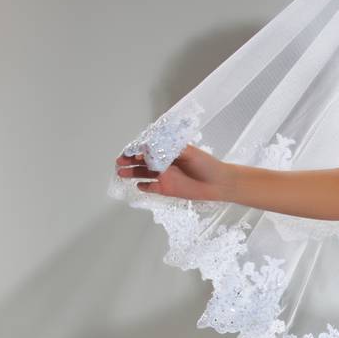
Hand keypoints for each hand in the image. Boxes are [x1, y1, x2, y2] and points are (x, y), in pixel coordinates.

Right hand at [114, 143, 229, 201]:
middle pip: (142, 160)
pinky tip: (138, 185)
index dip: (137, 149)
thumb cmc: (206, 164)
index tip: (131, 151)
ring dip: (132, 172)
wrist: (218, 183)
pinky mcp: (167, 189)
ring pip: (143, 173)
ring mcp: (164, 176)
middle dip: (130, 160)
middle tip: (120, 161)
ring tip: (120, 172)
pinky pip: (151, 187)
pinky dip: (144, 186)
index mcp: (168, 151)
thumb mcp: (189, 152)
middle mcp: (164, 163)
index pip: (148, 148)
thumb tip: (151, 149)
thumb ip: (169, 150)